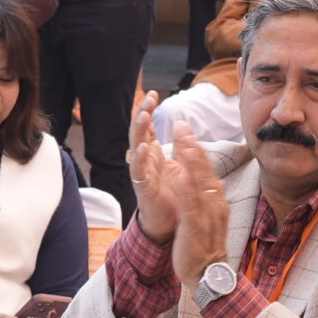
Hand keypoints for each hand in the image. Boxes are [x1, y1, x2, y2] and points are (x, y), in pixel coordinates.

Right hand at [128, 92, 180, 245]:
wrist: (169, 224)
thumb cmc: (171, 195)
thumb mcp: (177, 166)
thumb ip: (178, 147)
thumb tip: (182, 125)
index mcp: (153, 154)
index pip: (148, 127)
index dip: (148, 110)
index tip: (153, 93)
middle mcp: (145, 161)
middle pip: (140, 132)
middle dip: (142, 113)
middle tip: (148, 98)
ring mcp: (142, 173)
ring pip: (136, 148)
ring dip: (139, 131)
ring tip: (144, 115)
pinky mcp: (143, 188)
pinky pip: (139, 172)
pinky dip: (140, 159)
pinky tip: (144, 148)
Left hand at [166, 132, 231, 291]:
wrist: (209, 275)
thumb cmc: (206, 246)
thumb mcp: (209, 217)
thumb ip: (209, 198)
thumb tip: (210, 180)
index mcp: (216, 201)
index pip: (206, 169)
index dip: (196, 148)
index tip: (187, 130)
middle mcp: (214, 204)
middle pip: (203, 170)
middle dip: (193, 146)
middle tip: (183, 125)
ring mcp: (206, 215)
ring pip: (199, 184)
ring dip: (191, 162)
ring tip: (184, 142)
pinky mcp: (195, 227)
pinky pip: (191, 205)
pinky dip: (186, 189)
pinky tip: (180, 175)